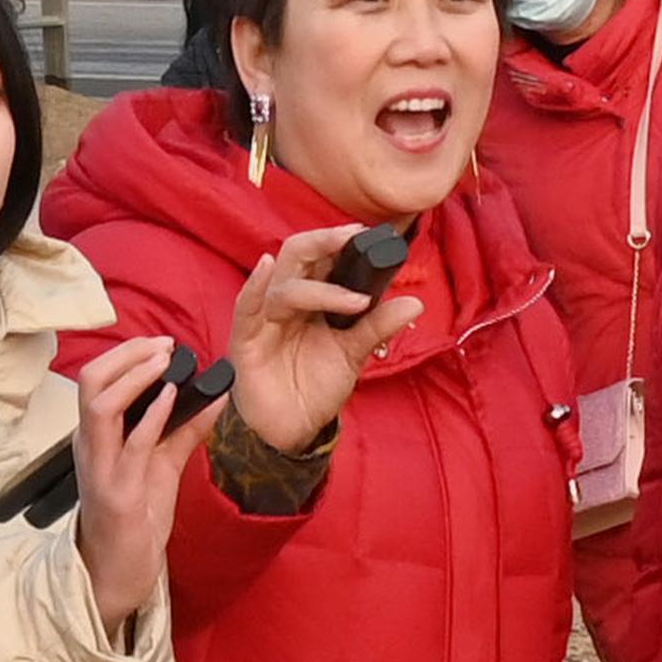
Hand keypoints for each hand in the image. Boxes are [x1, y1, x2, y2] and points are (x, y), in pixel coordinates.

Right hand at [65, 335, 221, 638]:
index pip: (98, 378)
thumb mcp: (162, 464)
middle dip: (127, 356)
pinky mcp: (117, 493)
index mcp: (97, 435)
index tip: (163, 343)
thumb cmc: (135, 516)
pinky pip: (130, 446)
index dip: (128, 354)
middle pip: (91, 382)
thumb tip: (215, 394)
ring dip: (134, 378)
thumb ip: (185, 429)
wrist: (119, 569)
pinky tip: (172, 399)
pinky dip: (151, 417)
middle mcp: (91, 445)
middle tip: (164, 346)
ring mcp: (100, 468)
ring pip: (100, 407)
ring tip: (164, 362)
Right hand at [220, 223, 419, 459]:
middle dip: (325, 241)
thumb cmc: (315, 386)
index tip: (369, 233)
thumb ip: (378, 326)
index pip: (322, 257)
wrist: (291, 428)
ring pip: (285, 284)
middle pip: (298, 254)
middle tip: (353, 237)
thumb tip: (415, 303)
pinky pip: (247, 306)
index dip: (341, 241)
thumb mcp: (353, 354)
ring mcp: (265, 317)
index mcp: (311, 297)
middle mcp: (287, 300)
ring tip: (355, 301)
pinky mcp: (246, 339)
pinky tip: (266, 267)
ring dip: (320, 288)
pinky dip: (255, 285)